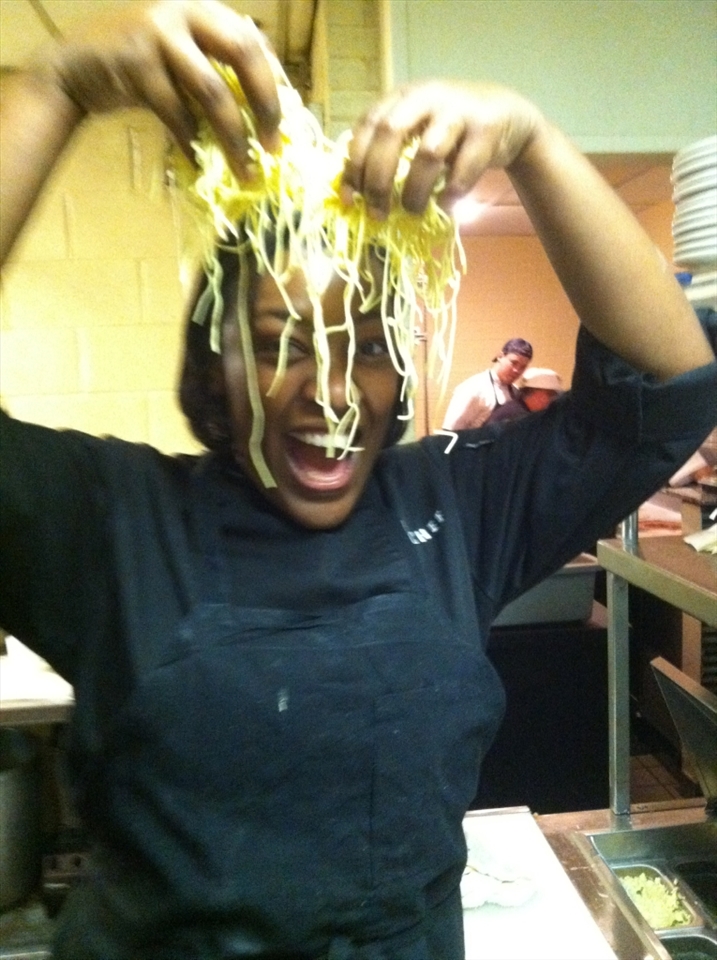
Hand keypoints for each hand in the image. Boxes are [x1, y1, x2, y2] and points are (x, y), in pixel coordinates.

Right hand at [41, 0, 280, 175]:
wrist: (74, 67)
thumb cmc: (139, 68)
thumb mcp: (182, 58)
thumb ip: (217, 72)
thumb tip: (265, 120)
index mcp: (203, 9)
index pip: (253, 42)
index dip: (273, 85)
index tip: (282, 126)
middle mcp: (184, 11)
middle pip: (242, 53)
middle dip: (264, 104)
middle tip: (272, 146)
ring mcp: (158, 32)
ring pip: (212, 91)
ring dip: (232, 137)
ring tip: (243, 170)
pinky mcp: (137, 62)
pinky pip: (177, 111)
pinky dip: (191, 141)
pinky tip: (197, 161)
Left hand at [340, 80, 542, 217]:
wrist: (508, 116)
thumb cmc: (450, 132)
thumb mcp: (415, 130)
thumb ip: (386, 151)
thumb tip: (351, 194)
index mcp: (402, 96)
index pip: (367, 126)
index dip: (354, 164)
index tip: (351, 199)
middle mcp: (427, 96)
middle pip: (390, 133)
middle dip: (378, 179)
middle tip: (378, 212)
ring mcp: (459, 110)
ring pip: (427, 154)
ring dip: (415, 192)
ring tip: (413, 212)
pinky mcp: (486, 129)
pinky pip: (463, 170)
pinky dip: (449, 194)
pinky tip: (444, 204)